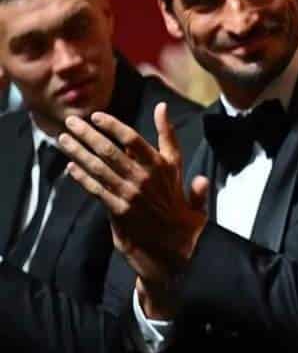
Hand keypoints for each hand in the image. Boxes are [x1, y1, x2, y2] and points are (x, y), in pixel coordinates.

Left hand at [58, 103, 209, 317]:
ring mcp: (130, 194)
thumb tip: (162, 107)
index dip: (112, 125)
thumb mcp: (180, 168)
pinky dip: (81, 177)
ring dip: (78, 153)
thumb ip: (170, 138)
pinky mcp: (118, 210)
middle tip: (71, 122)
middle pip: (109, 151)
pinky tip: (70, 167)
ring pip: (98, 168)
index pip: (132, 139)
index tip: (96, 116)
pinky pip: (95, 189)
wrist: (176, 245)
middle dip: (87, 134)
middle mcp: (145, 178)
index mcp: (162, 166)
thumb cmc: (178, 205)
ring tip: (63, 140)